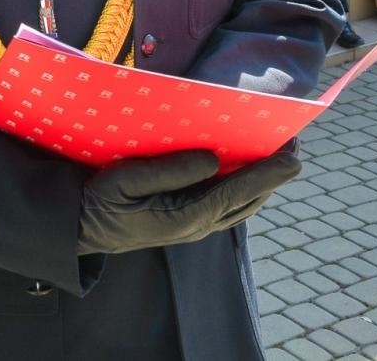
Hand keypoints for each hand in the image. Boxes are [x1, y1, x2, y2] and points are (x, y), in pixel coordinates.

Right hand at [77, 145, 300, 255]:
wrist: (82, 229)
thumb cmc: (101, 200)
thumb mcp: (127, 179)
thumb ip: (170, 170)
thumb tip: (212, 159)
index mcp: (185, 215)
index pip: (236, 191)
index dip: (267, 174)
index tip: (293, 156)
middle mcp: (198, 226)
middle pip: (248, 201)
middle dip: (274, 176)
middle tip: (294, 147)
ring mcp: (195, 228)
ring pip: (242, 208)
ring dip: (264, 185)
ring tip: (280, 159)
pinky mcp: (189, 225)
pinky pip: (228, 209)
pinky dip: (246, 191)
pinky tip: (249, 175)